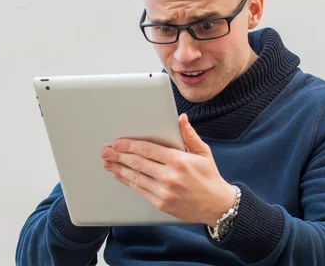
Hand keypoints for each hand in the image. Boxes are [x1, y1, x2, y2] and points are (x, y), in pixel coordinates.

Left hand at [100, 114, 235, 225]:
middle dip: (119, 155)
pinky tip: (121, 175)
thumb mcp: (203, 153)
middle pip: (137, 162)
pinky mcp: (161, 203)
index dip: (130, 145)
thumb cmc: (210, 177)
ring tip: (108, 162)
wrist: (217, 206)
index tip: (118, 142)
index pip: (148, 149)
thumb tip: (181, 118)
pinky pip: (140, 190)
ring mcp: (164, 191)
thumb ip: (189, 135)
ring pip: (135, 177)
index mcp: (179, 160)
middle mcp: (169, 176)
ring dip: (119, 168)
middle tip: (106, 151)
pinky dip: (128, 181)